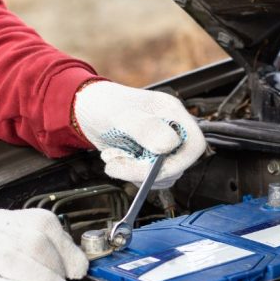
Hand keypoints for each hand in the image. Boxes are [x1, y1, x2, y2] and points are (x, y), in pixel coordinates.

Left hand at [73, 81, 205, 187]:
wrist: (85, 110)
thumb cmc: (103, 104)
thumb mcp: (122, 115)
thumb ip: (145, 128)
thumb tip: (168, 145)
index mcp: (172, 114)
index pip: (194, 145)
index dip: (178, 162)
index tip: (152, 169)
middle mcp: (170, 130)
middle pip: (178, 164)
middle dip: (148, 170)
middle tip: (119, 163)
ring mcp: (159, 144)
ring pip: (162, 174)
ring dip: (135, 173)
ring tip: (113, 157)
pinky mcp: (147, 157)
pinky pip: (148, 177)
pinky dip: (130, 174)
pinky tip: (115, 159)